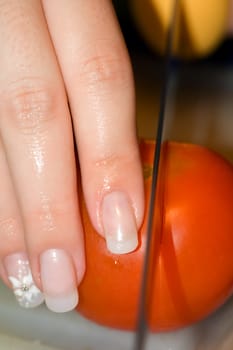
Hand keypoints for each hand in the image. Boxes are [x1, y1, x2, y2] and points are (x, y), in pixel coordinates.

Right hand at [0, 0, 143, 311]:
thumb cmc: (54, 4)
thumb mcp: (80, 18)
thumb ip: (92, 81)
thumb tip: (110, 173)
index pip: (97, 77)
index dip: (110, 157)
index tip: (120, 228)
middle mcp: (11, 12)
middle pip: (32, 114)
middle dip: (48, 207)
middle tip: (64, 277)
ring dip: (7, 215)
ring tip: (24, 272)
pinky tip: (0, 230)